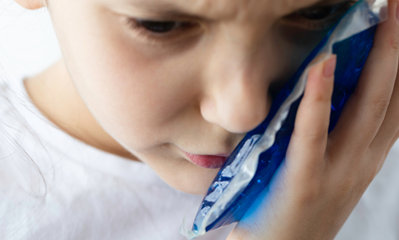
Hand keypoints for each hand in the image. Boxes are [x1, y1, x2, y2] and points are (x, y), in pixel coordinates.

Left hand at [227, 1, 398, 238]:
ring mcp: (339, 171)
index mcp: (366, 156)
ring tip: (385, 14)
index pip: (397, 101)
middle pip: (390, 93)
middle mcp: (362, 160)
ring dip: (379, 57)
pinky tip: (323, 64)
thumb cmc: (297, 208)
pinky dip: (320, 99)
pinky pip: (314, 134)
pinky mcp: (306, 181)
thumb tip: (329, 93)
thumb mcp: (326, 170)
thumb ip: (332, 135)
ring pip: (367, 107)